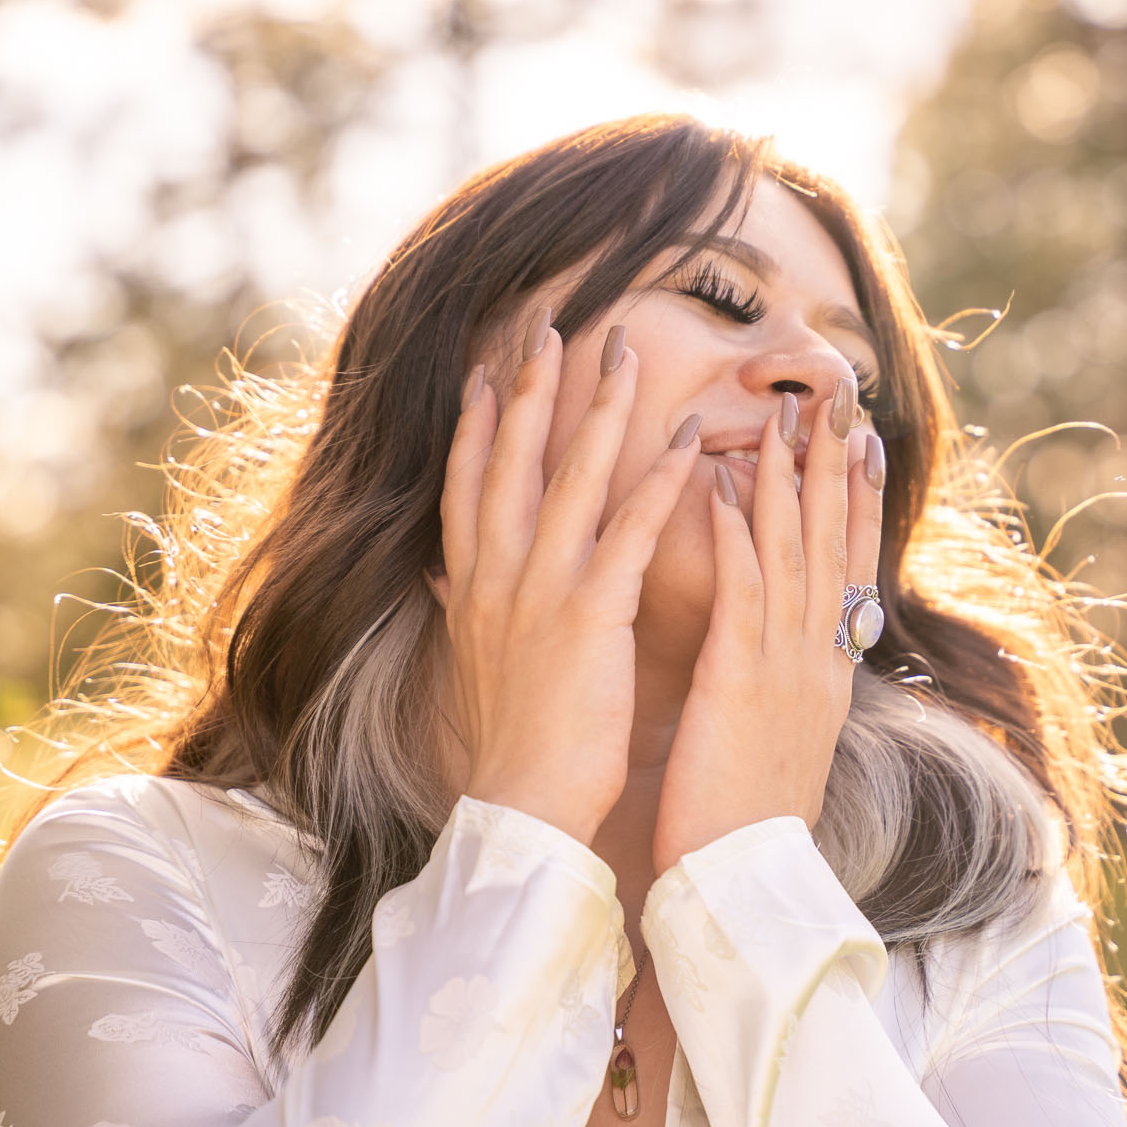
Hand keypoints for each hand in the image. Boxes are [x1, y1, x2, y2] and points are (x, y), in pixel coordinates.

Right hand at [434, 311, 703, 844]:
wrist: (521, 802)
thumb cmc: (512, 742)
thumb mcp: (470, 665)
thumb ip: (461, 610)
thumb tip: (439, 578)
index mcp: (472, 585)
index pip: (467, 485)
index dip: (475, 423)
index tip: (486, 370)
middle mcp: (498, 573)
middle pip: (511, 458)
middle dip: (532, 387)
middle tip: (552, 324)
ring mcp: (542, 587)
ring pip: (571, 476)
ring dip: (600, 409)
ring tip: (626, 353)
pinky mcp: (591, 612)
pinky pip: (630, 528)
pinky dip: (659, 479)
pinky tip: (686, 439)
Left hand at [653, 377, 883, 874]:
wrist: (747, 888)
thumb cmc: (748, 828)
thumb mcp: (781, 748)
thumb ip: (786, 695)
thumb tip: (788, 665)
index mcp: (827, 676)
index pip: (849, 572)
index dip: (858, 505)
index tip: (865, 446)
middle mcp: (818, 661)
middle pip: (834, 547)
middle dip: (837, 471)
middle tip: (842, 402)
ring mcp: (786, 668)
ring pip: (794, 555)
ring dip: (788, 483)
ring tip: (786, 420)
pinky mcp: (742, 681)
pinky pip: (743, 593)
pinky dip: (736, 537)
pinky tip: (723, 488)